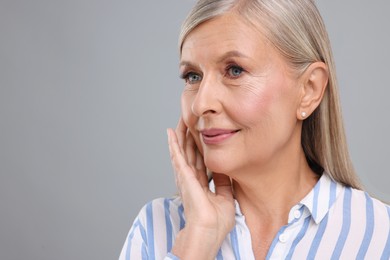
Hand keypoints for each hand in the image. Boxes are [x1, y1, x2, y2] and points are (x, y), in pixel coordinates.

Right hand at [167, 118, 235, 258]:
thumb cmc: (215, 222)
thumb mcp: (225, 198)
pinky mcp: (183, 176)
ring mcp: (185, 177)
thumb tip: (225, 170)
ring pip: (181, 151)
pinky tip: (171, 133)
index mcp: (200, 184)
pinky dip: (173, 144)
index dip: (199, 148)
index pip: (199, 161)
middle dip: (188, 138)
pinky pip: (177, 156)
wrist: (208, 232)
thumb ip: (223, 183)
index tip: (199, 135)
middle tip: (188, 122)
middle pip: (189, 153)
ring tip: (179, 122)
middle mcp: (190, 179)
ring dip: (180, 136)